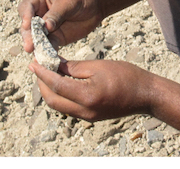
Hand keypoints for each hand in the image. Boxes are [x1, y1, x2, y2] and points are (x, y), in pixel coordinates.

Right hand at [19, 0, 103, 54]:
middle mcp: (37, 14)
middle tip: (29, 46)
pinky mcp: (53, 38)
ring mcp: (44, 28)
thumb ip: (57, 14)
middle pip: (27, 26)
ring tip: (37, 54)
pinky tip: (48, 59)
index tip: (27, 25)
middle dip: (28, 36)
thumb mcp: (69, 1)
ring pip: (35, 38)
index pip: (26, 7)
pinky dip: (47, 52)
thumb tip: (45, 27)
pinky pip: (48, 46)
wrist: (96, 6)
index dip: (25, 16)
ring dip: (36, 47)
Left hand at [30, 58, 154, 121]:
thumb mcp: (101, 66)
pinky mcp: (90, 117)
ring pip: (58, 105)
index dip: (42, 73)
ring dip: (50, 91)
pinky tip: (63, 83)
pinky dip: (61, 95)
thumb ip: (76, 67)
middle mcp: (83, 110)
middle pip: (52, 100)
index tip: (33, 62)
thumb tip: (56, 64)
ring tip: (48, 74)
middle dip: (42, 84)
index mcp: (87, 96)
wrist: (146, 95)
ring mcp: (86, 116)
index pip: (56, 85)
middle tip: (38, 68)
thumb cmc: (127, 76)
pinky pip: (68, 107)